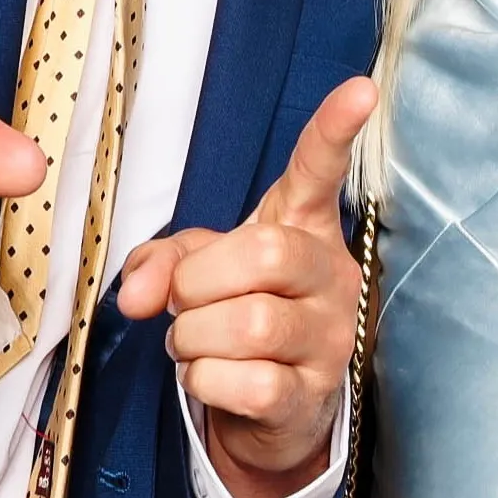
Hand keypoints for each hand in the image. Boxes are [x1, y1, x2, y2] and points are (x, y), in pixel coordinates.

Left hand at [119, 77, 376, 497]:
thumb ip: (163, 262)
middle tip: (183, 300)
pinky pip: (251, 384)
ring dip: (193, 339)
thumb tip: (136, 295)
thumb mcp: (199, 272)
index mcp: (305, 224)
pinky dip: (207, 382)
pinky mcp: (314, 392)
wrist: (273, 408)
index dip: (336, 129)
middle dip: (197, 282)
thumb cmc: (238, 314)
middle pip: (264, 253)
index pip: (322, 169)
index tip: (361, 89)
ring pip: (250, 324)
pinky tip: (211, 377)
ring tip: (193, 343)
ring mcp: (330, 334)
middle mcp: (331, 271)